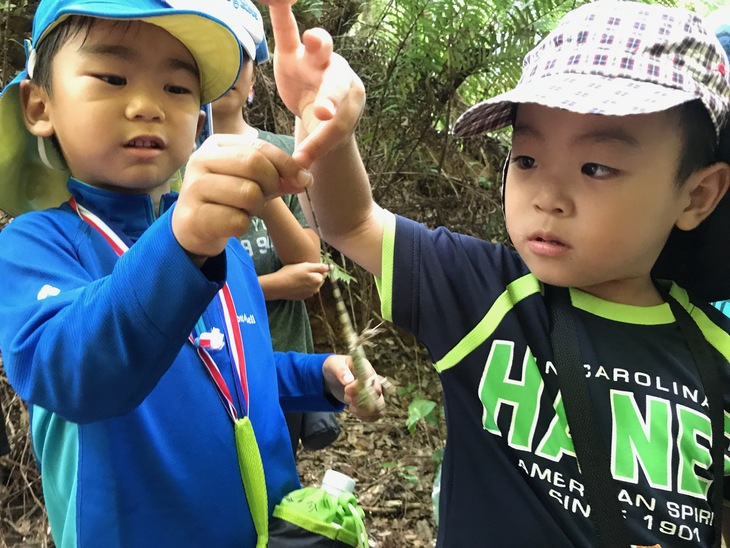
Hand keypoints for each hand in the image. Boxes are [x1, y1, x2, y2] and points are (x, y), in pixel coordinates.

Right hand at [172, 134, 311, 258]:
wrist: (193, 227)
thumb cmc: (228, 198)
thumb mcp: (253, 180)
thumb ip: (279, 175)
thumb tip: (306, 178)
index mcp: (216, 144)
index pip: (260, 147)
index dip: (287, 164)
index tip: (303, 180)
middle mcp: (200, 160)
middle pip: (254, 165)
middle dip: (271, 185)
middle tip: (265, 197)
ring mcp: (194, 188)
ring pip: (248, 194)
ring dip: (256, 208)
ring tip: (244, 209)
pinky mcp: (193, 216)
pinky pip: (237, 221)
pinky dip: (242, 226)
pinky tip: (231, 223)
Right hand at [260, 1, 365, 167]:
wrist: (321, 106)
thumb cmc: (326, 124)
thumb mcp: (324, 139)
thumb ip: (314, 148)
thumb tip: (300, 167)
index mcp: (351, 100)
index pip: (339, 122)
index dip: (324, 139)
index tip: (307, 159)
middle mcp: (339, 74)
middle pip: (337, 84)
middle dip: (330, 99)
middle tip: (323, 115)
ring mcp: (317, 60)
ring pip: (322, 49)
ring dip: (318, 45)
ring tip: (311, 42)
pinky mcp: (293, 52)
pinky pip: (286, 29)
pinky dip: (282, 13)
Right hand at [275, 262, 329, 299]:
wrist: (278, 286)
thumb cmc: (291, 273)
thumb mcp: (306, 266)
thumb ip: (320, 267)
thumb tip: (331, 267)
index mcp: (318, 280)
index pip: (323, 272)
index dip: (315, 268)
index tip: (307, 266)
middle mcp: (316, 289)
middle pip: (318, 279)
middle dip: (313, 275)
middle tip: (302, 271)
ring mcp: (309, 294)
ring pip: (312, 285)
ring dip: (309, 281)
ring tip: (298, 277)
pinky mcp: (302, 297)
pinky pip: (306, 290)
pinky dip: (303, 286)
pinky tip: (295, 283)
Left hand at [323, 354, 384, 421]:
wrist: (333, 376)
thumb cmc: (335, 367)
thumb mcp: (334, 365)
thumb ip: (341, 371)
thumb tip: (348, 381)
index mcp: (366, 368)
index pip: (370, 378)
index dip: (359, 387)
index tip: (346, 389)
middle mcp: (373, 380)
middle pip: (377, 394)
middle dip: (361, 401)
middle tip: (347, 399)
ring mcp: (373, 392)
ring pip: (379, 406)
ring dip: (364, 411)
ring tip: (351, 408)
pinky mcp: (370, 403)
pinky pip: (376, 414)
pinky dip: (366, 417)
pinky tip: (356, 414)